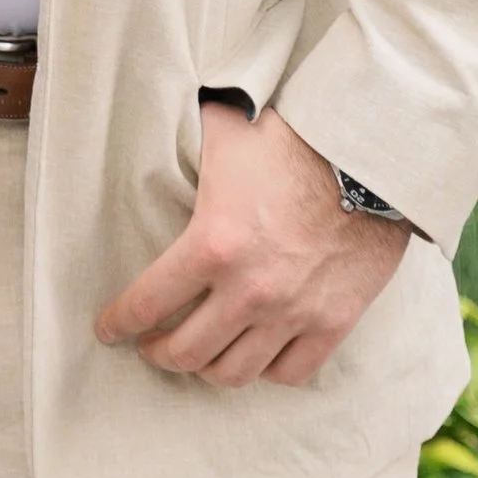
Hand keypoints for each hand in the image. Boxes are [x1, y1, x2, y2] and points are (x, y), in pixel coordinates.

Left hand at [93, 101, 409, 390]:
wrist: (370, 158)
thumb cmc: (291, 140)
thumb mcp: (223, 135)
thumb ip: (182, 138)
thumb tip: (148, 105)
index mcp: (212, 244)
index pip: (147, 303)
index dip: (119, 323)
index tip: (107, 330)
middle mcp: (249, 289)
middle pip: (185, 352)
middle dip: (157, 353)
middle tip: (150, 345)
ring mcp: (293, 312)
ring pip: (234, 372)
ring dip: (207, 369)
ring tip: (198, 355)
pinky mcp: (333, 322)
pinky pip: (290, 372)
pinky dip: (265, 370)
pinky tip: (253, 355)